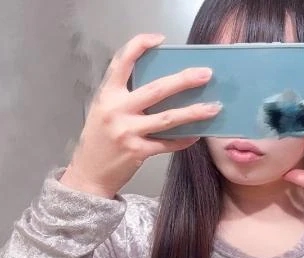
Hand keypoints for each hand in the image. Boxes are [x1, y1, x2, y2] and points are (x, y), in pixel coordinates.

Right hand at [61, 33, 221, 197]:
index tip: (159, 39)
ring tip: (214, 107)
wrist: (90, 173)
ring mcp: (128, 132)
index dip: (139, 46)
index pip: (121, 62)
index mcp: (107, 94)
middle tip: (206, 74)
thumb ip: (125, 95)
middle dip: (184, 80)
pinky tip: (197, 134)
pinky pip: (168, 143)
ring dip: (194, 112)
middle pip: (156, 90)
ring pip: (167, 118)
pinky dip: (184, 139)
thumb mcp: (104, 109)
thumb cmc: (100, 139)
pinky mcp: (138, 152)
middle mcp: (117, 110)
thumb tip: (164, 86)